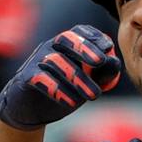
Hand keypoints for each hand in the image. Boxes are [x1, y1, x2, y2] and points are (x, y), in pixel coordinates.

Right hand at [0, 25, 120, 131]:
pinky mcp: (26, 77)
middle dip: (84, 48)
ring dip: (77, 78)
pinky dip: (57, 89)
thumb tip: (114, 60)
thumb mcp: (88, 81)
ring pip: (56, 61)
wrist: (34, 109)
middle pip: (66, 39)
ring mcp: (37, 60)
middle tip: (100, 61)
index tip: (108, 46)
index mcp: (67, 45)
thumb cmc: (66, 90)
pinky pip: (41, 78)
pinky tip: (72, 102)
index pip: (79, 31)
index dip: (93, 36)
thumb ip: (103, 71)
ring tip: (94, 95)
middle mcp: (51, 47)